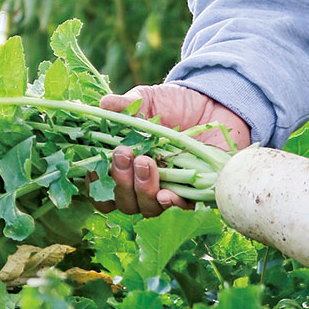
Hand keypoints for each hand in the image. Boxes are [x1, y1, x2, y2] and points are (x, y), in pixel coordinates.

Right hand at [94, 84, 250, 216]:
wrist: (214, 104)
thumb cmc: (175, 103)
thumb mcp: (148, 99)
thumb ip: (127, 105)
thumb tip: (104, 104)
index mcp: (125, 165)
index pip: (101, 189)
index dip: (94, 184)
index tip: (95, 165)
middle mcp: (142, 183)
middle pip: (123, 202)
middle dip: (120, 181)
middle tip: (125, 154)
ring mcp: (167, 189)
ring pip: (147, 209)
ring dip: (142, 190)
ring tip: (146, 163)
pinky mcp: (192, 192)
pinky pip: (178, 209)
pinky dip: (171, 203)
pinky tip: (167, 193)